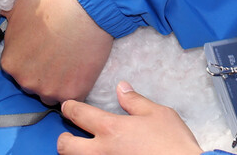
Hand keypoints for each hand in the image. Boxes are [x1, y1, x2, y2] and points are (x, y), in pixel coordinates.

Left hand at [0, 0, 111, 103]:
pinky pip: (72, 96)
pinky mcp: (73, 94)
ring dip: (57, 81)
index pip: (16, 66)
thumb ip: (5, 17)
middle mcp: (26, 81)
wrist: (85, 8)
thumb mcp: (18, 5)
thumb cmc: (51, 4)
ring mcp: (50, 90)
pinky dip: (75, 86)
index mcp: (10, 63)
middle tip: (55, 52)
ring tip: (68, 60)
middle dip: (41, 71)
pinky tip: (80, 68)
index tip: (39, 46)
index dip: (28, 56)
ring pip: (51, 92)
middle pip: (32, 82)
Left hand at [57, 82, 202, 154]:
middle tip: (68, 135)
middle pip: (65, 146)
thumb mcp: (158, 113)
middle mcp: (102, 151)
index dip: (70, 107)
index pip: (79, 114)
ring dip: (77, 154)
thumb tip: (122, 89)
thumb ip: (135, 101)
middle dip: (63, 139)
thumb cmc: (173, 145)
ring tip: (86, 149)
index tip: (68, 106)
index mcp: (111, 129)